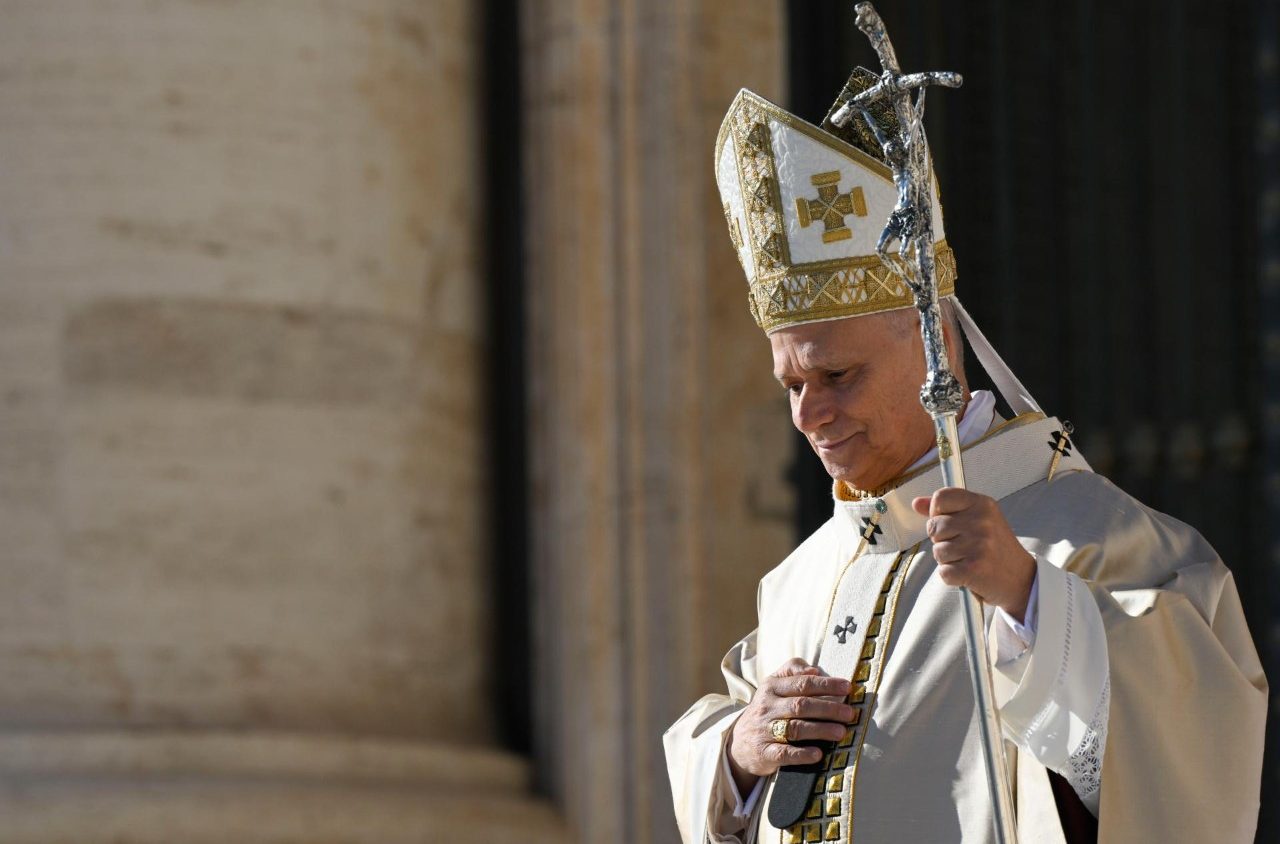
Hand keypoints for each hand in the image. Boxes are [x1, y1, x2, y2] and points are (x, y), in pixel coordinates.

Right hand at [726, 659, 851, 796]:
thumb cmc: (767, 709)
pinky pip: (784, 754)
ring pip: (794, 728)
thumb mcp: (773, 685)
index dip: (825, 685)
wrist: (739, 741)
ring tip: (841, 732)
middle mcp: (767, 707)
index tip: (847, 688)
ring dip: (820, 730)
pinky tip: (818, 754)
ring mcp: (764, 730)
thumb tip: (815, 670)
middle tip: (849, 713)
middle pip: (800, 705)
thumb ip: (792, 671)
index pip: (801, 683)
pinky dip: (802, 754)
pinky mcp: (764, 753)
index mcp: (771, 687)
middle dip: (828, 708)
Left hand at [911, 487, 1035, 620]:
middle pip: (934, 527)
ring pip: (937, 551)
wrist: (1022, 580)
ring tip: (969, 560)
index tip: (950, 523)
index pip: (940, 497)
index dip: (937, 512)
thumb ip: (946, 510)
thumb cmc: (995, 549)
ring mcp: (979, 545)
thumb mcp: (977, 521)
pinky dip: (952, 577)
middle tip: (965, 547)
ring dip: (948, 560)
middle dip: (943, 540)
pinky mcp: (974, 569)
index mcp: (982, 504)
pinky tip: (969, 574)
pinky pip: (943, 572)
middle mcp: (981, 521)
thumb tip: (916, 503)